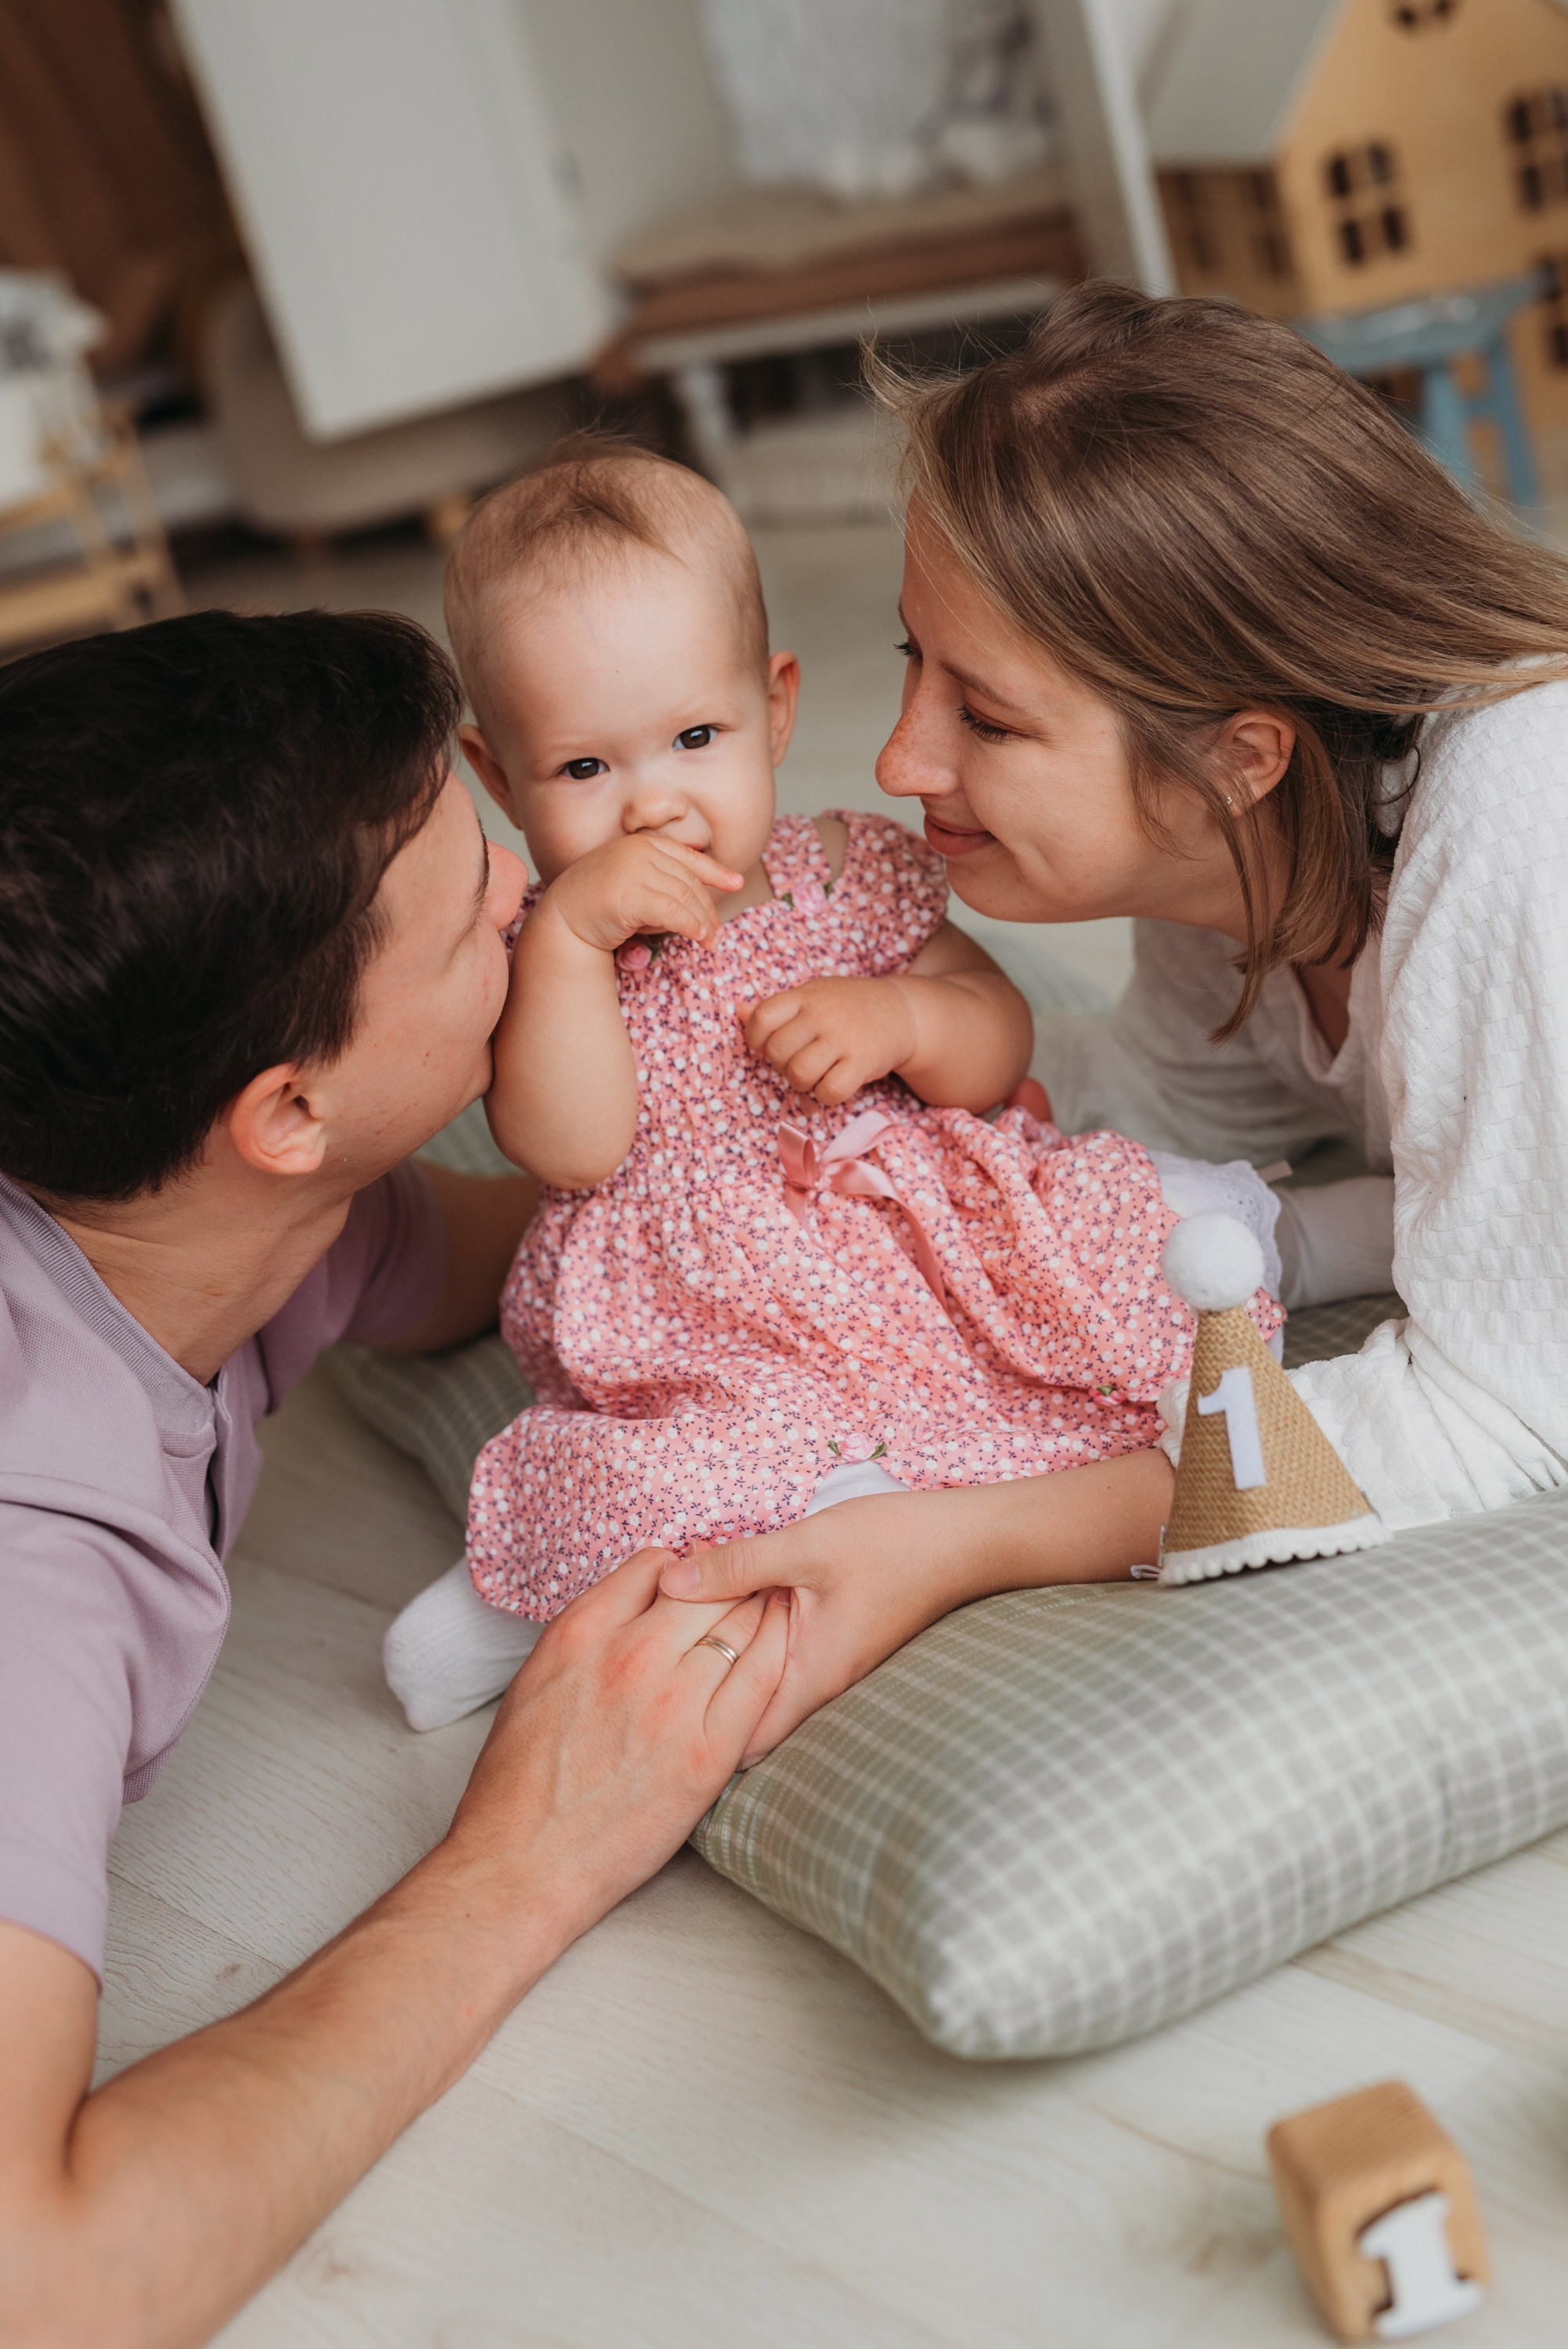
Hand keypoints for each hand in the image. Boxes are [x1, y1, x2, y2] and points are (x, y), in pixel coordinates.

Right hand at [448, 1551, 789, 1937]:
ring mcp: (673, 1702)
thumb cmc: (518, 1783)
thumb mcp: (535, 1681)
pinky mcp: (708, 1752)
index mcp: (580, 1633)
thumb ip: (587, 1637)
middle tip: (750, 1582)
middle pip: (707, 1586)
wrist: (521, 1864)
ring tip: (774, 1603)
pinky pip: (762, 1678)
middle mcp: (629, 1655)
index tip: (700, 1578)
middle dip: (731, 1578)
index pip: (654, 1564)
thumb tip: (632, 1607)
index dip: (685, 1568)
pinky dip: (777, 1649)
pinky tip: (783, 1640)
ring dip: (760, 1608)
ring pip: (740, 1623)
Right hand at [543, 833, 741, 957]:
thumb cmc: (594, 907)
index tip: (736, 882)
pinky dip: (691, 926)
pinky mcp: (631, 893)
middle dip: (708, 909)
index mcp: (641, 845)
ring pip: (684, 897)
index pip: (687, 857)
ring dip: (702, 922)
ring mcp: (635, 869)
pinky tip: (698, 938)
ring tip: (710, 941)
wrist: (561, 919)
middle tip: (716, 934)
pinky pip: (673, 912)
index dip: (716, 871)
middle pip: (689, 881)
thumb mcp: (631, 884)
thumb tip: (696, 901)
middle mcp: (640, 851)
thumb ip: (658, 881)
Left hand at [656, 1491, 968, 1763]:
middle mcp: (821, 1687)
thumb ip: (737, 1564)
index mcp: (811, 1678)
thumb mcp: (806, 1545)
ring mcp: (832, 1670)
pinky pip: (783, 1669)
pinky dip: (752, 1652)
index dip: (693, 1737)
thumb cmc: (895, 1543)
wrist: (967, 1541)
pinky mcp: (839, 1648)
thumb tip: (671, 1580)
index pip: (741, 1745)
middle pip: (747, 1725)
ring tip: (679, 1648)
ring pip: (763, 1695)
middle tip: (653, 1684)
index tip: (652, 1718)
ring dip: (727, 1674)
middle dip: (702, 1710)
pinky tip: (728, 1616)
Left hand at [741, 974, 916, 1105]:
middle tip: (800, 1061)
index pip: (762, 1017)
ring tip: (817, 1074)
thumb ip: (778, 1009)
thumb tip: (737, 1012)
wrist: (902, 1012)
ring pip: (798, 1074)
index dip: (756, 1039)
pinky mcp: (863, 1061)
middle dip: (782, 1065)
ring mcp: (843, 1037)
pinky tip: (834, 1084)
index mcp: (805, 996)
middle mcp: (822, 1014)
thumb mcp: (813, 997)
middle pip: (778, 1052)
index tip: (768, 1046)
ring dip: (803, 1083)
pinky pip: (828, 1091)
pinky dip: (825, 1096)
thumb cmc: (847, 1007)